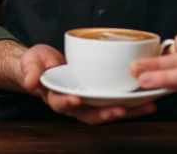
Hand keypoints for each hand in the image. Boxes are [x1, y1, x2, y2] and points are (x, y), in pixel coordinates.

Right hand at [16, 44, 156, 124]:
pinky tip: (147, 98)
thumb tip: (31, 81)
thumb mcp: (30, 63)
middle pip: (90, 114)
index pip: (61, 103)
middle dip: (106, 113)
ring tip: (145, 106)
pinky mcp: (98, 94)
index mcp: (55, 97)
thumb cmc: (36, 64)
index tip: (77, 99)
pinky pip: (114, 100)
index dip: (69, 103)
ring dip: (126, 111)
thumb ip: (30, 71)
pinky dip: (131, 102)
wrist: (42, 65)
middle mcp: (73, 104)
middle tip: (121, 109)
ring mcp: (87, 100)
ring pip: (106, 110)